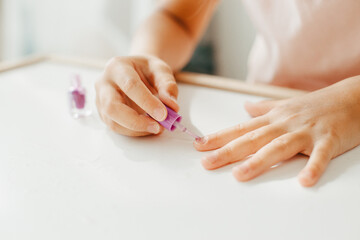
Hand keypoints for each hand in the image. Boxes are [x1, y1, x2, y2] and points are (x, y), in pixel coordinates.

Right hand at [95, 55, 178, 135]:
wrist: (136, 72)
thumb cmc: (146, 70)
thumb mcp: (161, 70)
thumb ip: (167, 85)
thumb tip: (171, 106)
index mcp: (117, 67)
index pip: (130, 86)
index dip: (147, 102)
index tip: (163, 114)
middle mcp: (104, 83)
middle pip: (112, 107)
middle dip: (136, 121)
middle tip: (158, 126)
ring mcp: (101, 100)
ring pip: (113, 122)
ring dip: (137, 130)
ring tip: (156, 127)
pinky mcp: (104, 114)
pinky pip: (116, 127)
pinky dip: (135, 132)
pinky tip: (148, 127)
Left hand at [194, 76, 359, 186]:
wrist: (352, 97)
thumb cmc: (316, 104)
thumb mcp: (286, 105)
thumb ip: (263, 108)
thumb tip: (245, 108)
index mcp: (274, 118)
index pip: (241, 129)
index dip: (219, 137)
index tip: (199, 146)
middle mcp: (285, 123)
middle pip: (252, 139)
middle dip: (227, 151)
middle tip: (207, 163)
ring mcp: (306, 131)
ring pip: (279, 146)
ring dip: (259, 161)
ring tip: (240, 175)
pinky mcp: (328, 139)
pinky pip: (320, 155)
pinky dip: (313, 167)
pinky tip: (303, 181)